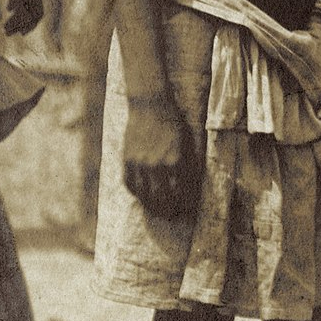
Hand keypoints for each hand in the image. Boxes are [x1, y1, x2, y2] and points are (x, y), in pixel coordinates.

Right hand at [121, 96, 197, 219]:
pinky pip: (130, 185)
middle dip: (169, 209)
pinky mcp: (127, 161)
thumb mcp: (190, 143)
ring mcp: (139, 164)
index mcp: (177, 161)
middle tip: (173, 213)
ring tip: (158, 210)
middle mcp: (157, 165)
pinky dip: (137, 194)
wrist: (150, 106)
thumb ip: (191, 165)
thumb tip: (193, 185)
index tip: (188, 208)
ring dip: (152, 206)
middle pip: (162, 199)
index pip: (182, 192)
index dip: (186, 203)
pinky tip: (143, 197)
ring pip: (144, 196)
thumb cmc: (174, 123)